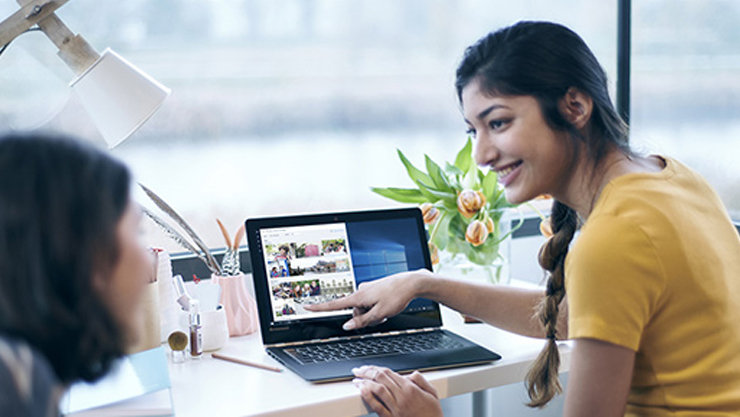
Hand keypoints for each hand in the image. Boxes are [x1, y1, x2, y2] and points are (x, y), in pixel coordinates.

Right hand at [304, 269, 431, 329]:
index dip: (319, 307)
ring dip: (373, 314)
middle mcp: (360, 292)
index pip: (334, 304)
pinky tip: (388, 306)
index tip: (307, 307)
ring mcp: (367, 290)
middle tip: (381, 316)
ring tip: (387, 310)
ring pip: (364, 310)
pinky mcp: (374, 290)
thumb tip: (347, 326)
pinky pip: (370, 304)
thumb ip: (362, 321)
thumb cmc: (396, 296)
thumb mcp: (379, 314)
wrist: (411, 283)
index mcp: (358, 296)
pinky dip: (377, 309)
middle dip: (365, 318)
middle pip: (355, 313)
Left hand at [352, 366, 442, 416]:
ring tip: (356, 379)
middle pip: (380, 379)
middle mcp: (402, 397)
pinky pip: (377, 406)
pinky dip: (368, 397)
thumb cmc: (433, 415)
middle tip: (358, 370)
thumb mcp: (433, 394)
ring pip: (377, 390)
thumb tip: (411, 374)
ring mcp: (395, 409)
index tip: (368, 366)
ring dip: (364, 382)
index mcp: (411, 389)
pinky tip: (361, 392)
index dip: (376, 368)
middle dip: (366, 372)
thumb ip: (421, 381)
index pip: (389, 373)